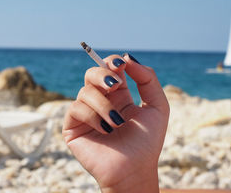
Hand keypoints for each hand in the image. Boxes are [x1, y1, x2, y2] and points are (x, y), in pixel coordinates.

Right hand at [62, 53, 169, 192]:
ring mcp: (86, 113)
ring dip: (104, 105)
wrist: (134, 170)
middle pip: (91, 74)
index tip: (121, 65)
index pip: (109, 69)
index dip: (112, 62)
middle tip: (114, 84)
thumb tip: (128, 58)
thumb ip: (148, 79)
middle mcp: (100, 101)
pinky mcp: (73, 126)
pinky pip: (76, 108)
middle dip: (101, 74)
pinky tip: (105, 130)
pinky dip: (92, 116)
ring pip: (85, 92)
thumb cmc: (147, 142)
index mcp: (118, 95)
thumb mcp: (158, 106)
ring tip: (116, 123)